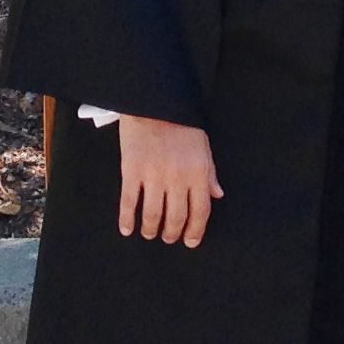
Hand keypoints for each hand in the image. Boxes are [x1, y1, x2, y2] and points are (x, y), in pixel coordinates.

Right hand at [118, 116, 223, 246]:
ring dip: (151, 230)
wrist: (154, 102)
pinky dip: (127, 219)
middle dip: (172, 233)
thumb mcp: (203, 146)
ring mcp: (153, 175)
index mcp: (198, 172)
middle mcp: (177, 177)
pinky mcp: (131, 171)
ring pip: (152, 215)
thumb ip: (210, 173)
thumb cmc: (181, 124)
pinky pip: (129, 202)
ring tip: (150, 233)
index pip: (200, 211)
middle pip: (176, 217)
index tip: (190, 242)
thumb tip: (216, 196)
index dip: (195, 230)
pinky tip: (127, 229)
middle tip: (168, 238)